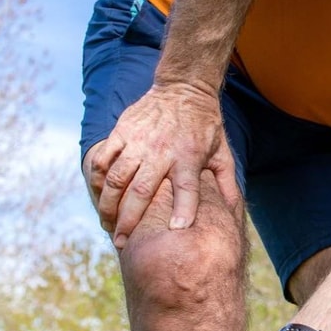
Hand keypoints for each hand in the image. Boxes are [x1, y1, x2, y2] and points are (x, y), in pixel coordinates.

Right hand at [87, 82, 238, 246]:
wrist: (185, 88)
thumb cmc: (206, 126)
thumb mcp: (223, 153)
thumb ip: (226, 183)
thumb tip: (233, 212)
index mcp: (189, 158)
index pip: (187, 189)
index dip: (183, 210)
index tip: (176, 230)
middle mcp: (162, 152)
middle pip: (142, 191)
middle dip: (129, 221)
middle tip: (121, 243)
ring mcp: (139, 142)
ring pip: (117, 179)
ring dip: (108, 205)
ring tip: (107, 224)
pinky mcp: (122, 132)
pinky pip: (103, 159)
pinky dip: (98, 179)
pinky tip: (99, 195)